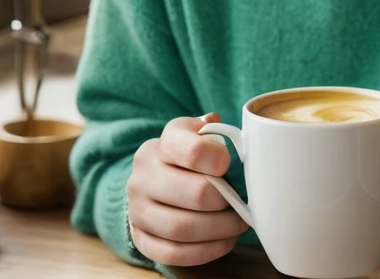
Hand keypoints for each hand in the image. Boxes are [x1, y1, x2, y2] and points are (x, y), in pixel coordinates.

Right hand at [126, 113, 248, 266]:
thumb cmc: (184, 156)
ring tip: (238, 224)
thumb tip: (221, 126)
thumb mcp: (194, 135)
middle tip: (241, 203)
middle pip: (193, 194)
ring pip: (182, 228)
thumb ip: (211, 130)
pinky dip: (205, 251)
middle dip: (224, 201)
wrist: (151, 181)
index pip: (190, 150)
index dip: (216, 158)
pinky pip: (173, 253)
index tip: (229, 164)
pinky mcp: (141, 239)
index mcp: (159, 146)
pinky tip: (224, 241)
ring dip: (218, 230)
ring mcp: (138, 211)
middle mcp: (142, 178)